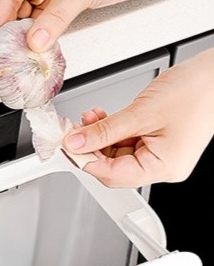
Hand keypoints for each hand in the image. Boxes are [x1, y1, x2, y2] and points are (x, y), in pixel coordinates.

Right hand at [0, 0, 158, 52]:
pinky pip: (35, 20)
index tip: (4, 46)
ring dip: (24, 34)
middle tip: (16, 51)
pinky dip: (36, 33)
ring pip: (19, 17)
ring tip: (28, 50)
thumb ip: (54, 19)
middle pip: (7, 8)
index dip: (2, 24)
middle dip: (11, 31)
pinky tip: (39, 43)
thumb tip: (34, 42)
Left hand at [63, 49, 213, 186]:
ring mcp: (160, 154)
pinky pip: (126, 142)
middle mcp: (163, 166)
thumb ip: (104, 131)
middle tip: (73, 132)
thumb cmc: (197, 90)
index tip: (67, 149)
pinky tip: (101, 119)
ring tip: (88, 119)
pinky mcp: (157, 142)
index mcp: (163, 168)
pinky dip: (112, 131)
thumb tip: (76, 142)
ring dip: (99, 137)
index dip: (86, 162)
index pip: (113, 176)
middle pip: (112, 167)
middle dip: (91, 148)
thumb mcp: (142, 112)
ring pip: (116, 154)